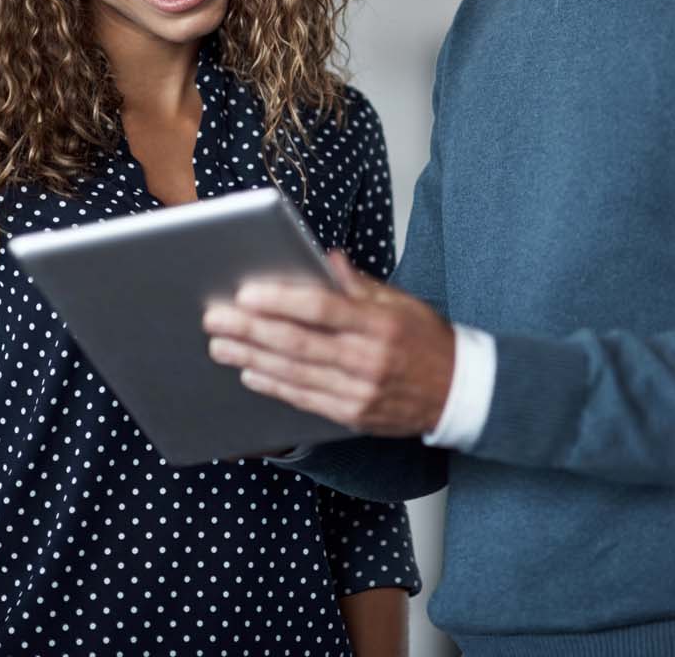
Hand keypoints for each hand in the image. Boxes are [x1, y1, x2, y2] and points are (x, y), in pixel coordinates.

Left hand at [203, 252, 454, 437]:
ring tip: (221, 345)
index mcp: (380, 323)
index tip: (246, 293)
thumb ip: (359, 284)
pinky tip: (250, 372)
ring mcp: (359, 391)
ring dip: (251, 358)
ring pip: (294, 374)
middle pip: (298, 343)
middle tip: (216, 318)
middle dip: (251, 329)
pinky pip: (305, 399)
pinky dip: (274, 385)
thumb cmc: (428, 341)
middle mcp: (368, 359)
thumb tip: (325, 259)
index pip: (322, 308)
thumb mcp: (402, 302)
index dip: (281, 301)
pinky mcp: (352, 415)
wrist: (459, 393)